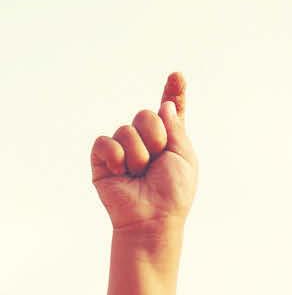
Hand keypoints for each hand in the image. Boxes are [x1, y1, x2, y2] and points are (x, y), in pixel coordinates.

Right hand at [90, 71, 197, 232]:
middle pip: (145, 115)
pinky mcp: (103, 160)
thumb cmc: (173, 194)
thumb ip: (176, 127)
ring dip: (138, 153)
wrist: (152, 218)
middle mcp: (145, 142)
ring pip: (126, 130)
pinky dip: (116, 156)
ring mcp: (123, 150)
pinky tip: (122, 172)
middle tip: (157, 160)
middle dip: (155, 136)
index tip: (177, 77)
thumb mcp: (184, 157)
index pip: (169, 112)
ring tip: (140, 174)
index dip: (173, 94)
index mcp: (168, 142)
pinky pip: (105, 142)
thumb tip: (164, 105)